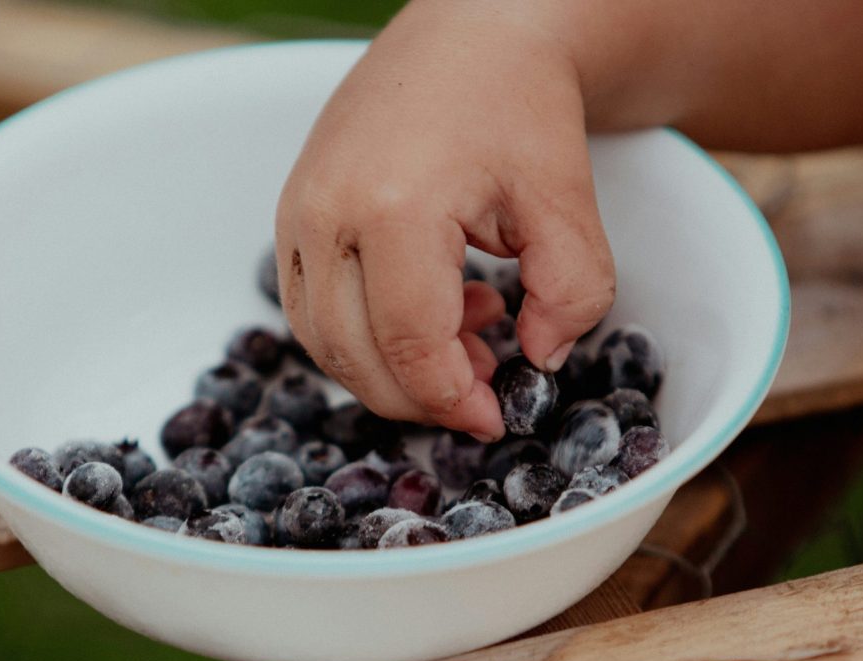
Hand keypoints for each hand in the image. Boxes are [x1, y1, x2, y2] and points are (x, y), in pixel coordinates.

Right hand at [276, 2, 615, 438]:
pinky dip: (364, 335)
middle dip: (422, 396)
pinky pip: (311, 309)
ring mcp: (297, 212)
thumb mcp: (566, 201)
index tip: (497, 419)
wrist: (470, 31)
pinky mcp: (291, 213)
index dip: (454, 400)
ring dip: (391, 369)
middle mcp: (326, 212)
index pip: (411, 346)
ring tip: (469, 337)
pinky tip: (432, 307)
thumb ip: (572, 293)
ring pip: (323, 342)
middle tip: (487, 389)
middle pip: (356, 356)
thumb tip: (540, 362)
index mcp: (393, 207)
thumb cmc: (518, 104)